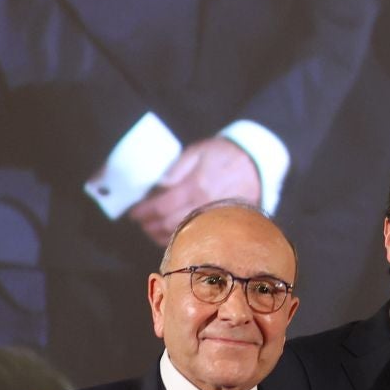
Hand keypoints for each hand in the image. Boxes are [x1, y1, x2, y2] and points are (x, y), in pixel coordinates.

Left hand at [128, 136, 261, 245]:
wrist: (256, 162)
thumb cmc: (224, 153)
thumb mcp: (197, 151)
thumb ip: (176, 168)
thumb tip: (159, 185)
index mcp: (195, 186)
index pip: (161, 206)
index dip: (144, 212)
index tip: (134, 213)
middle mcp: (204, 204)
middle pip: (169, 223)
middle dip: (151, 225)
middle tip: (141, 223)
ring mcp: (215, 216)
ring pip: (185, 232)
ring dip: (164, 235)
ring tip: (152, 231)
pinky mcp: (224, 221)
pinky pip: (199, 234)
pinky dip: (183, 238)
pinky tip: (173, 236)